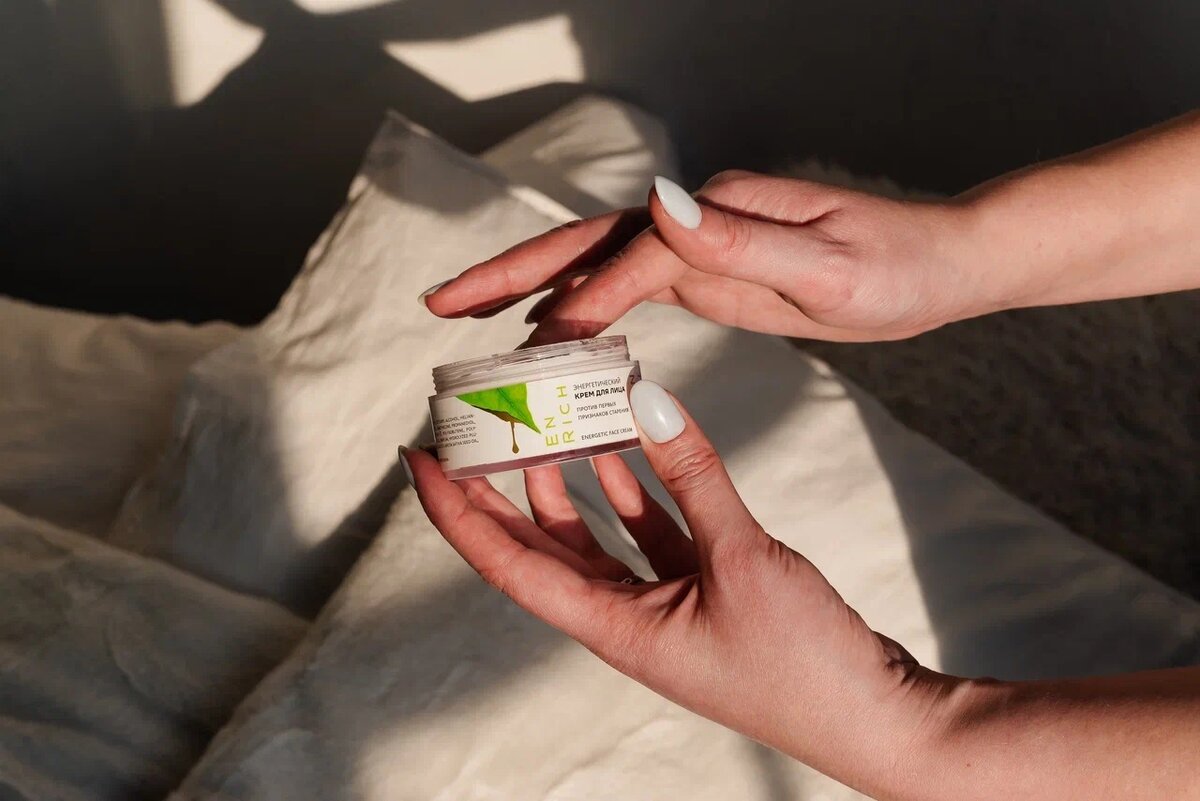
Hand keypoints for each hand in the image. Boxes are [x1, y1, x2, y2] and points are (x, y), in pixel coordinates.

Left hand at [401, 381, 953, 797]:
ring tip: (546, 417)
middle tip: (479, 424)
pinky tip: (626, 440)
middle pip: (537, 544)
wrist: (872, 713)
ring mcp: (659, 606)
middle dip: (502, 485)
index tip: (419, 457)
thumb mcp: (743, 556)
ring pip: (593, 532)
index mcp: (610, 627)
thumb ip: (693, 474)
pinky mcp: (700, 591)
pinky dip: (635, 485)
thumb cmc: (803, 662)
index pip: (506, 562)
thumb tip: (645, 399)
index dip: (457, 511)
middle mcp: (621, 618)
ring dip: (570, 477)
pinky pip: (648, 528)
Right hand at [421, 171, 992, 343]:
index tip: (538, 345)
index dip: (583, 297)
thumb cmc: (896, 267)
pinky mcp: (709, 268)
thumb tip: (660, 200)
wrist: (940, 264)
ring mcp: (699, 241)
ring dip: (531, 288)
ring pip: (596, 264)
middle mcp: (697, 219)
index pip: (632, 255)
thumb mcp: (829, 266)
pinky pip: (627, 287)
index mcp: (720, 212)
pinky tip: (556, 329)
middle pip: (584, 241)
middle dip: (508, 271)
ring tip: (472, 321)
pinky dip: (581, 306)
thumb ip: (743, 239)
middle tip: (439, 302)